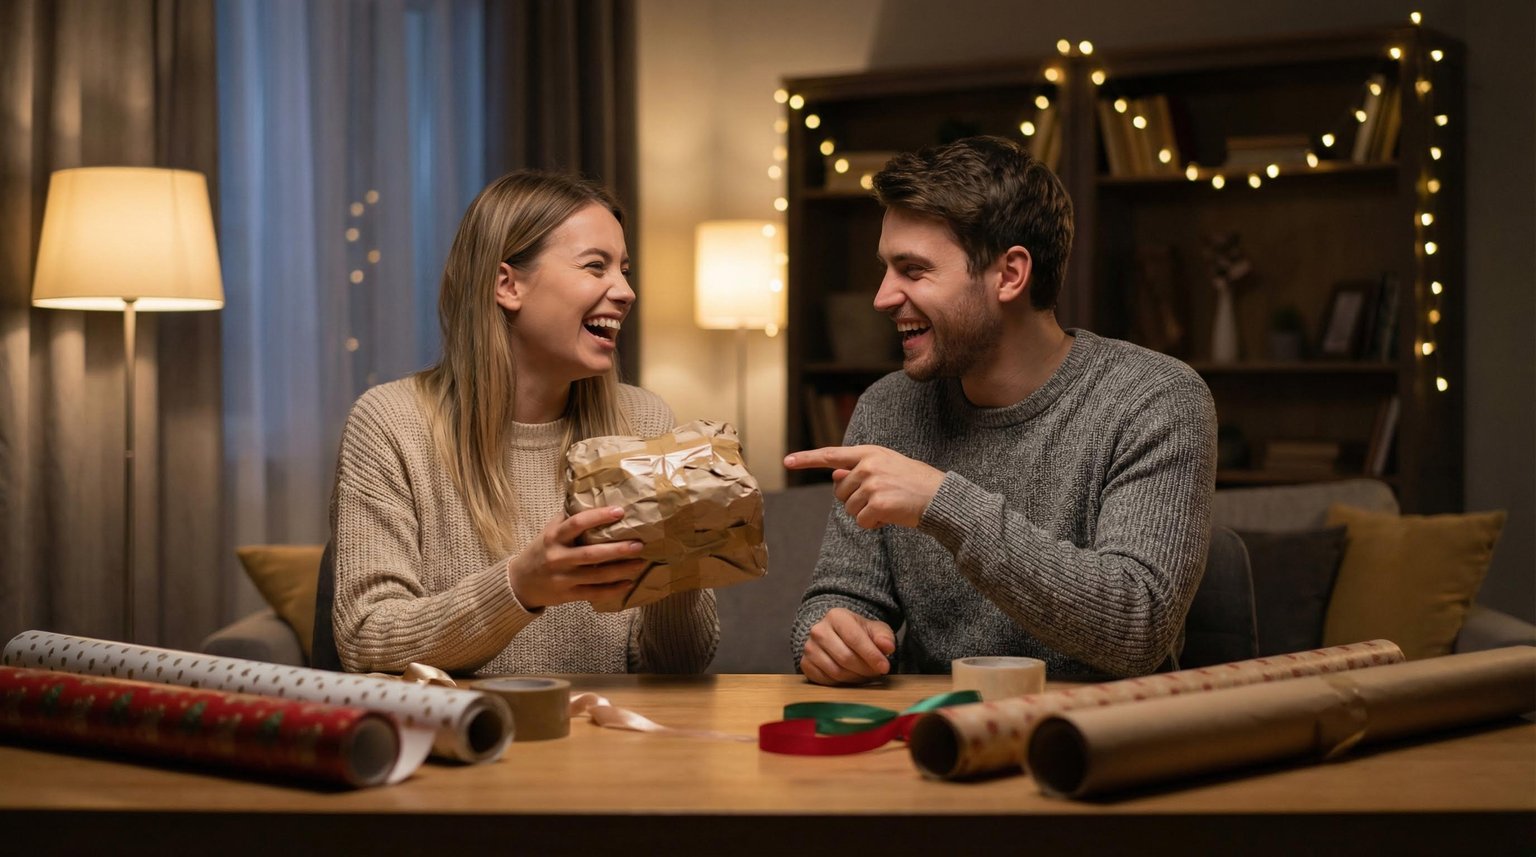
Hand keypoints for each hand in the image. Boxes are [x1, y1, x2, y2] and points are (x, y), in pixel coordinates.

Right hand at [507, 507, 646, 608]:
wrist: (520, 582)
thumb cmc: (541, 550)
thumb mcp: (549, 531)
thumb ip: (568, 517)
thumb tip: (594, 496)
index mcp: (553, 537)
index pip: (577, 523)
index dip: (599, 517)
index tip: (620, 511)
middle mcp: (558, 557)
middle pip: (591, 554)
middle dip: (617, 550)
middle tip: (639, 544)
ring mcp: (563, 578)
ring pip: (596, 576)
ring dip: (621, 570)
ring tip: (640, 562)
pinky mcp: (568, 595)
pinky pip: (594, 593)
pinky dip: (613, 589)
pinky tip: (628, 583)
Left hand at [784, 445, 943, 528]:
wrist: (941, 498)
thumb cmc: (915, 483)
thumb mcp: (887, 468)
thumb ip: (860, 469)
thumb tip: (835, 476)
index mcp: (869, 453)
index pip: (831, 455)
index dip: (807, 459)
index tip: (787, 461)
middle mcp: (868, 465)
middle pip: (840, 493)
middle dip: (856, 501)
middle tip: (882, 499)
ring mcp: (872, 484)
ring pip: (849, 509)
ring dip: (866, 514)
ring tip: (890, 506)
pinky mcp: (877, 504)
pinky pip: (861, 522)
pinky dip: (873, 525)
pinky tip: (890, 517)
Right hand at [800, 608, 896, 684]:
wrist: (836, 636)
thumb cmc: (858, 633)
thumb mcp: (874, 630)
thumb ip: (883, 637)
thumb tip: (888, 647)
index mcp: (836, 616)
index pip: (854, 638)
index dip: (871, 655)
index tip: (885, 667)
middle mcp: (818, 630)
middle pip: (845, 657)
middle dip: (865, 669)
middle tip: (876, 672)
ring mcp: (809, 648)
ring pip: (836, 671)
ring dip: (855, 677)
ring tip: (865, 674)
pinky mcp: (805, 664)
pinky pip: (826, 681)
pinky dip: (842, 683)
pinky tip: (851, 677)